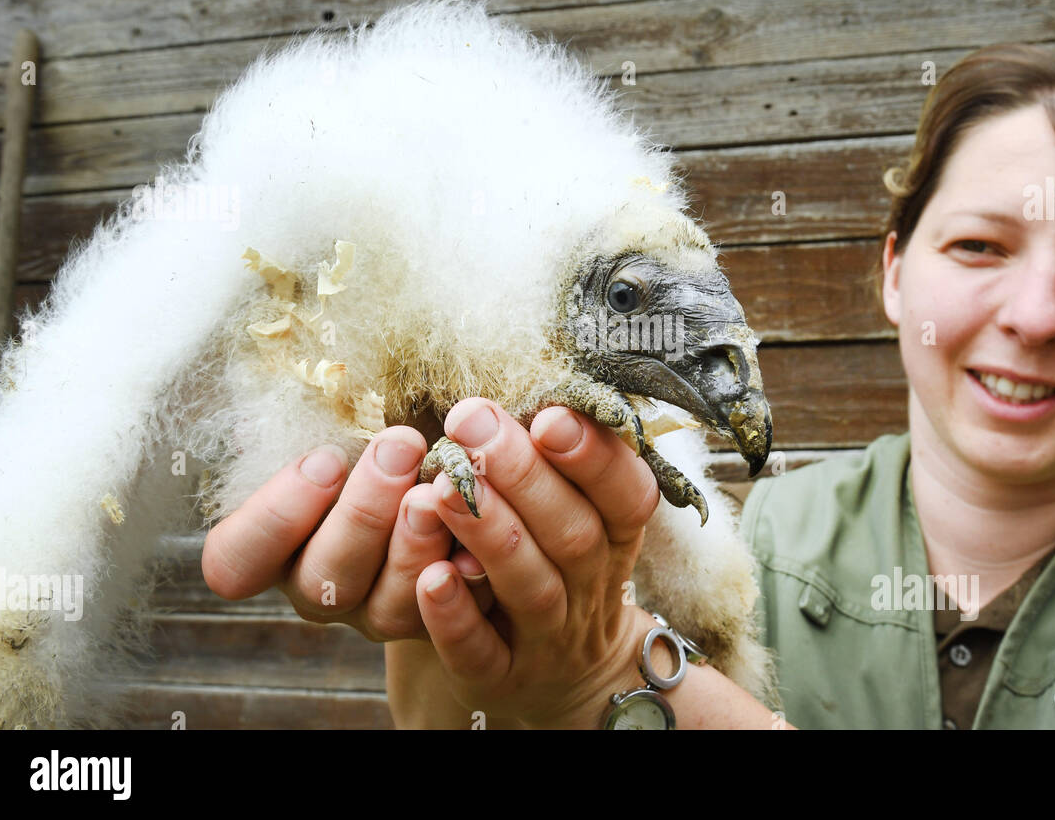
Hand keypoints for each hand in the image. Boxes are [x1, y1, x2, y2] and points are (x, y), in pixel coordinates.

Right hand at [201, 424, 492, 640]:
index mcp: (276, 544)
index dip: (274, 519)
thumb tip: (300, 374)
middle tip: (401, 446)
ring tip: (443, 486)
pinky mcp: (441, 619)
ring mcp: (379, 611)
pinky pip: (455, 618)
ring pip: (388, 608)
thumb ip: (310, 407)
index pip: (238, 560)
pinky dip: (471, 577)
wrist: (452, 456)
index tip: (323, 458)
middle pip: (323, 579)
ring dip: (416, 545)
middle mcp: (322, 585)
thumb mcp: (337, 410)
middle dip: (363, 513)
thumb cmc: (379, 424)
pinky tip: (483, 542)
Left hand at [414, 397, 663, 728]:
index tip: (550, 414)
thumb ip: (561, 459)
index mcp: (616, 537)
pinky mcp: (500, 676)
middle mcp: (591, 587)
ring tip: (444, 484)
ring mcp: (548, 638)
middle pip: (573, 534)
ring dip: (490, 533)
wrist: (566, 675)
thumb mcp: (579, 511)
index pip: (626, 496)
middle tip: (472, 421)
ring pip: (530, 586)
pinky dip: (455, 617)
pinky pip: (480, 653)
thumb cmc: (558, 565)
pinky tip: (428, 576)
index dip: (594, 458)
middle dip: (524, 475)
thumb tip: (532, 377)